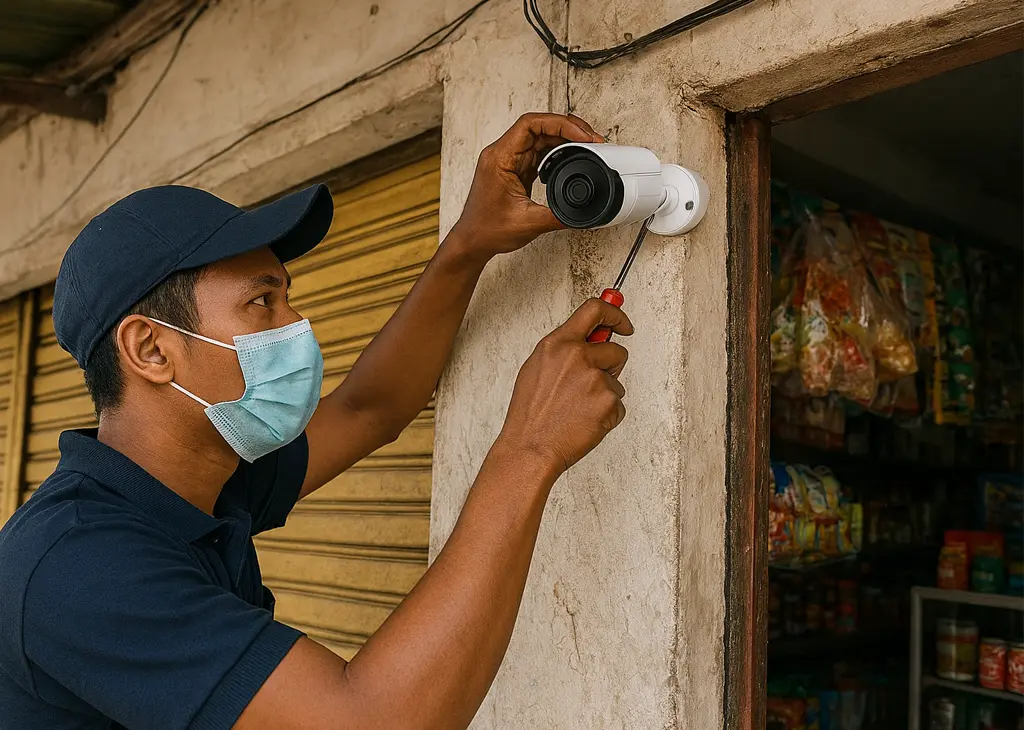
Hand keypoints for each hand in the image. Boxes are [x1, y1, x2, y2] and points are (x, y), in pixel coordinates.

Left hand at [451, 112, 603, 258]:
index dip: (560, 124)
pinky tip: (573, 156)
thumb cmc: (487, 230)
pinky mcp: (516, 168)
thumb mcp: (529, 223)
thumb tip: (583, 211)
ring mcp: (510, 160)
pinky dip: (558, 151)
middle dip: (568, 128)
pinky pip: (539, 151)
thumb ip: (560, 215)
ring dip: (565, 138)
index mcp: (500, 158)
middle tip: (592, 139)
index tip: (582, 135)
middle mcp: (503, 154)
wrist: (473, 241)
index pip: (530, 124)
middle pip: (539, 126)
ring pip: (541, 137)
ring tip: (587, 145)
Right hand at [498, 298, 632, 473]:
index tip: (623, 324)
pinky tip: (585, 420)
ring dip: (605, 394)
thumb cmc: (530, 413)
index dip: (615, 313)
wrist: (531, 447)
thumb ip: (563, 350)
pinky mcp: (607, 401)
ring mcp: (595, 378)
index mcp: (557, 344)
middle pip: (616, 349)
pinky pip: (618, 404)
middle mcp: (577, 356)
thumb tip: (587, 339)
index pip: (594, 310)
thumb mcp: (537, 368)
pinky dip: (607, 414)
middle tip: (592, 385)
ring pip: (617, 381)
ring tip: (578, 408)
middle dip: (612, 366)